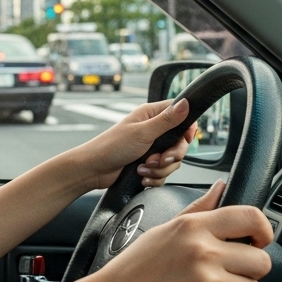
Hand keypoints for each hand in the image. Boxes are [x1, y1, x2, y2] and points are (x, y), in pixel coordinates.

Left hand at [65, 98, 198, 190]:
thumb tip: (186, 103)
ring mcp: (151, 148)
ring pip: (172, 161)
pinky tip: (142, 176)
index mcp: (151, 115)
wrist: (94, 170)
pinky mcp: (148, 164)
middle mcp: (153, 130)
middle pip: (179, 143)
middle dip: (172, 156)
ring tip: (143, 168)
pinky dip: (154, 178)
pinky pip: (163, 173)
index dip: (187, 129)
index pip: (180, 115)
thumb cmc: (112, 146)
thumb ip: (167, 120)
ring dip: (160, 169)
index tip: (186, 139)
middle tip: (159, 160)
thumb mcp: (143, 132)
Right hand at [81, 181, 273, 281]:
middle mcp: (204, 252)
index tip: (259, 240)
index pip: (251, 218)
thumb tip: (221, 187)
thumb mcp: (165, 229)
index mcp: (194, 227)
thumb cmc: (135, 267)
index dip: (264, 231)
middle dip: (250, 270)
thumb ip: (199, 209)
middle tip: (230, 273)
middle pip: (262, 261)